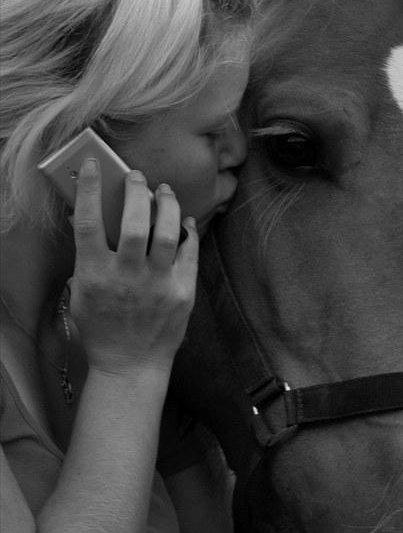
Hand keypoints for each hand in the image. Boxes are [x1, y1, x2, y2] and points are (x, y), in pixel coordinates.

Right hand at [68, 159, 198, 382]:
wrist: (130, 366)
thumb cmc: (101, 329)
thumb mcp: (81, 294)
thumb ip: (85, 258)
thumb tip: (88, 219)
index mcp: (94, 274)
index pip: (88, 222)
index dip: (90, 189)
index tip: (95, 166)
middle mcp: (126, 276)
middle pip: (132, 220)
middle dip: (136, 190)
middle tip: (137, 177)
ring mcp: (158, 284)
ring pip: (167, 231)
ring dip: (167, 204)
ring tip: (164, 191)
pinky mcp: (183, 292)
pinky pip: (190, 252)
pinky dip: (189, 231)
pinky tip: (184, 221)